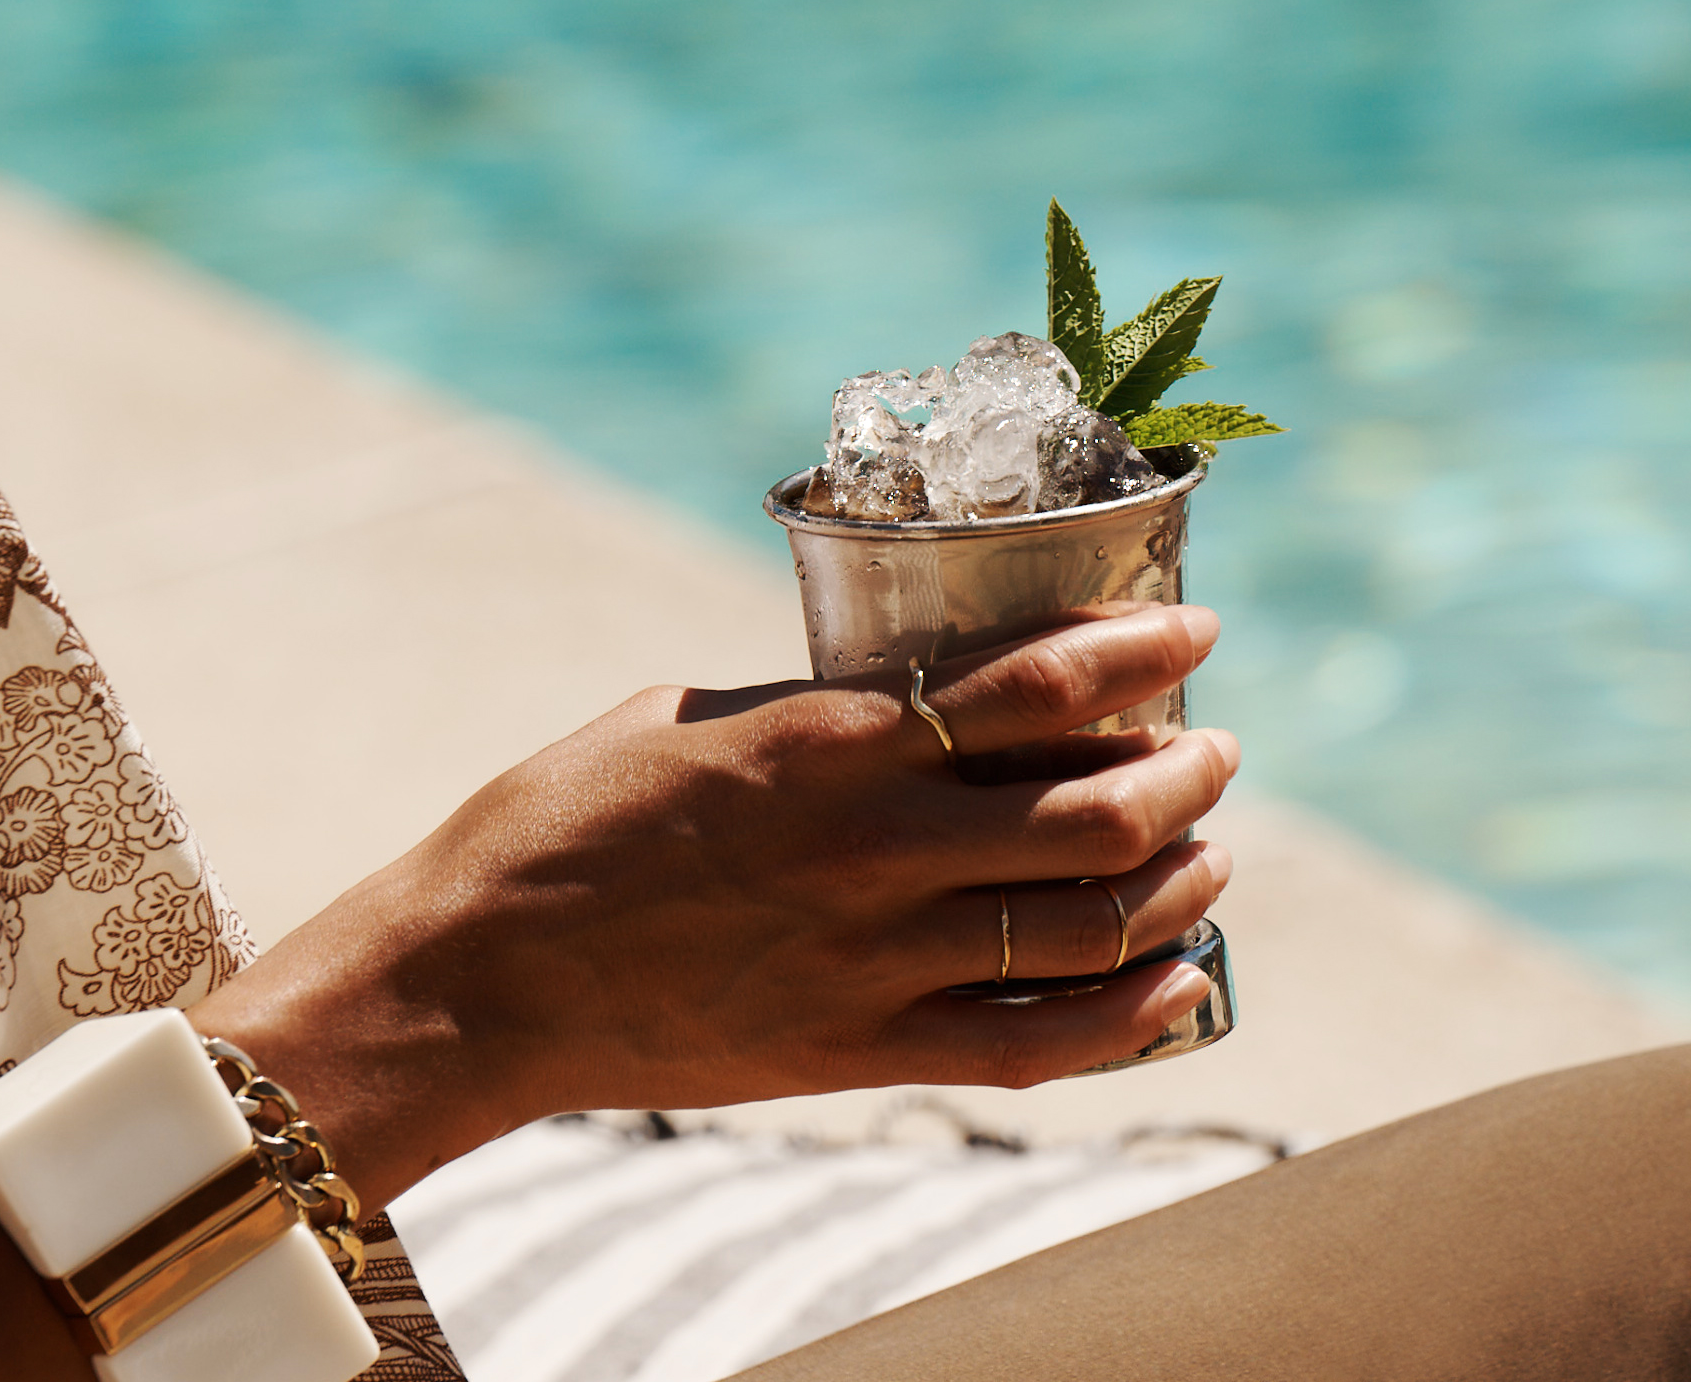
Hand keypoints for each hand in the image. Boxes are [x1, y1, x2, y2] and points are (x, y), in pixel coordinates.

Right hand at [195, 603, 1236, 1201]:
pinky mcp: (860, 1054)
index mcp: (834, 738)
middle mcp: (874, 847)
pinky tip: (1178, 979)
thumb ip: (828, 706)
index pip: (1045, 681)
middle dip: (1186, 773)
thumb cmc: (570, 818)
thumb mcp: (699, 712)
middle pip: (1100, 810)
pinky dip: (1133, 1011)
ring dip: (1178, 880)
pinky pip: (1039, 1043)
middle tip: (1211, 753)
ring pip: (1091, 924)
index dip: (1147, 653)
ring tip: (1205, 849)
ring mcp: (874, 960)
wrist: (479, 974)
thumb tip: (931, 684)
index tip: (1198, 636)